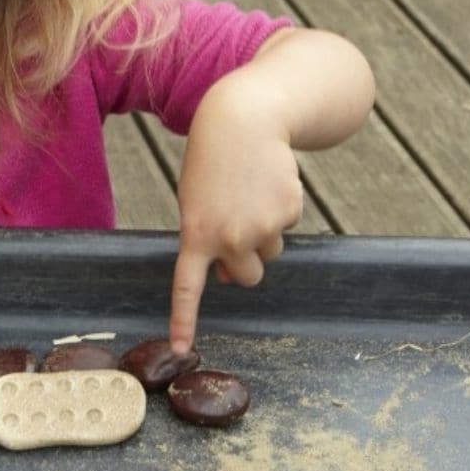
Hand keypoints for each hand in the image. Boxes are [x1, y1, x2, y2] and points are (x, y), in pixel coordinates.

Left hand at [169, 82, 302, 352]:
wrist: (243, 120)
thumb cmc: (211, 163)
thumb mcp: (196, 200)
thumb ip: (207, 239)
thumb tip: (231, 276)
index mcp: (196, 234)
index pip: (187, 287)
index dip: (184, 320)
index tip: (181, 350)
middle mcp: (230, 238)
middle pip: (245, 277)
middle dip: (244, 261)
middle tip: (237, 226)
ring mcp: (262, 227)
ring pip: (269, 252)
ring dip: (262, 234)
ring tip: (249, 194)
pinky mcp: (289, 212)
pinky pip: (286, 226)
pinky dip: (279, 210)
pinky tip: (267, 182)